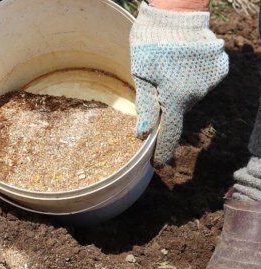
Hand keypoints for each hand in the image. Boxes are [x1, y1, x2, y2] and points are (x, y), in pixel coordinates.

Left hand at [131, 2, 227, 164]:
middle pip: (178, 110)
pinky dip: (192, 77)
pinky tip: (183, 62)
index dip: (163, 150)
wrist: (177, 14)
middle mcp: (197, 94)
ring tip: (169, 68)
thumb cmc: (151, 44)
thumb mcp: (140, 76)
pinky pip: (202, 80)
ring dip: (179, 89)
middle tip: (156, 86)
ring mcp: (211, 81)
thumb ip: (144, 107)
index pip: (170, 133)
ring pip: (190, 95)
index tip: (158, 164)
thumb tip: (142, 134)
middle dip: (167, 106)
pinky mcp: (219, 68)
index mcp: (175, 99)